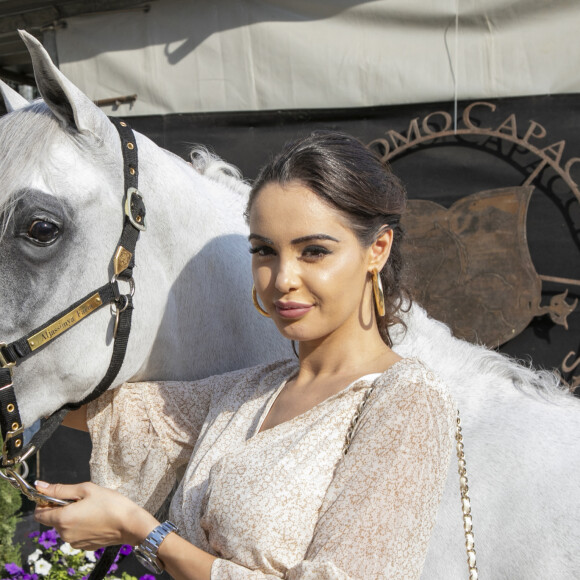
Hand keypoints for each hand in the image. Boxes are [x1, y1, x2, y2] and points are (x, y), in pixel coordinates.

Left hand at [34, 481, 158, 549]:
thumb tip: (40, 486)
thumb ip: (61, 489)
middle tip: (82, 499)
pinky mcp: (84, 546)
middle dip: (62, 508)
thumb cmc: (110, 503)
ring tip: (91, 508)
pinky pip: (75, 534)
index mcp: (63, 519)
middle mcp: (64, 534)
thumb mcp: (86, 489)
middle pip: (53, 520)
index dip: (45, 503)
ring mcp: (74, 542)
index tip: (58, 495)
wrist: (130, 524)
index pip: (39, 514)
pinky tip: (95, 518)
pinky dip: (80, 526)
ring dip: (72, 517)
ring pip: (65, 527)